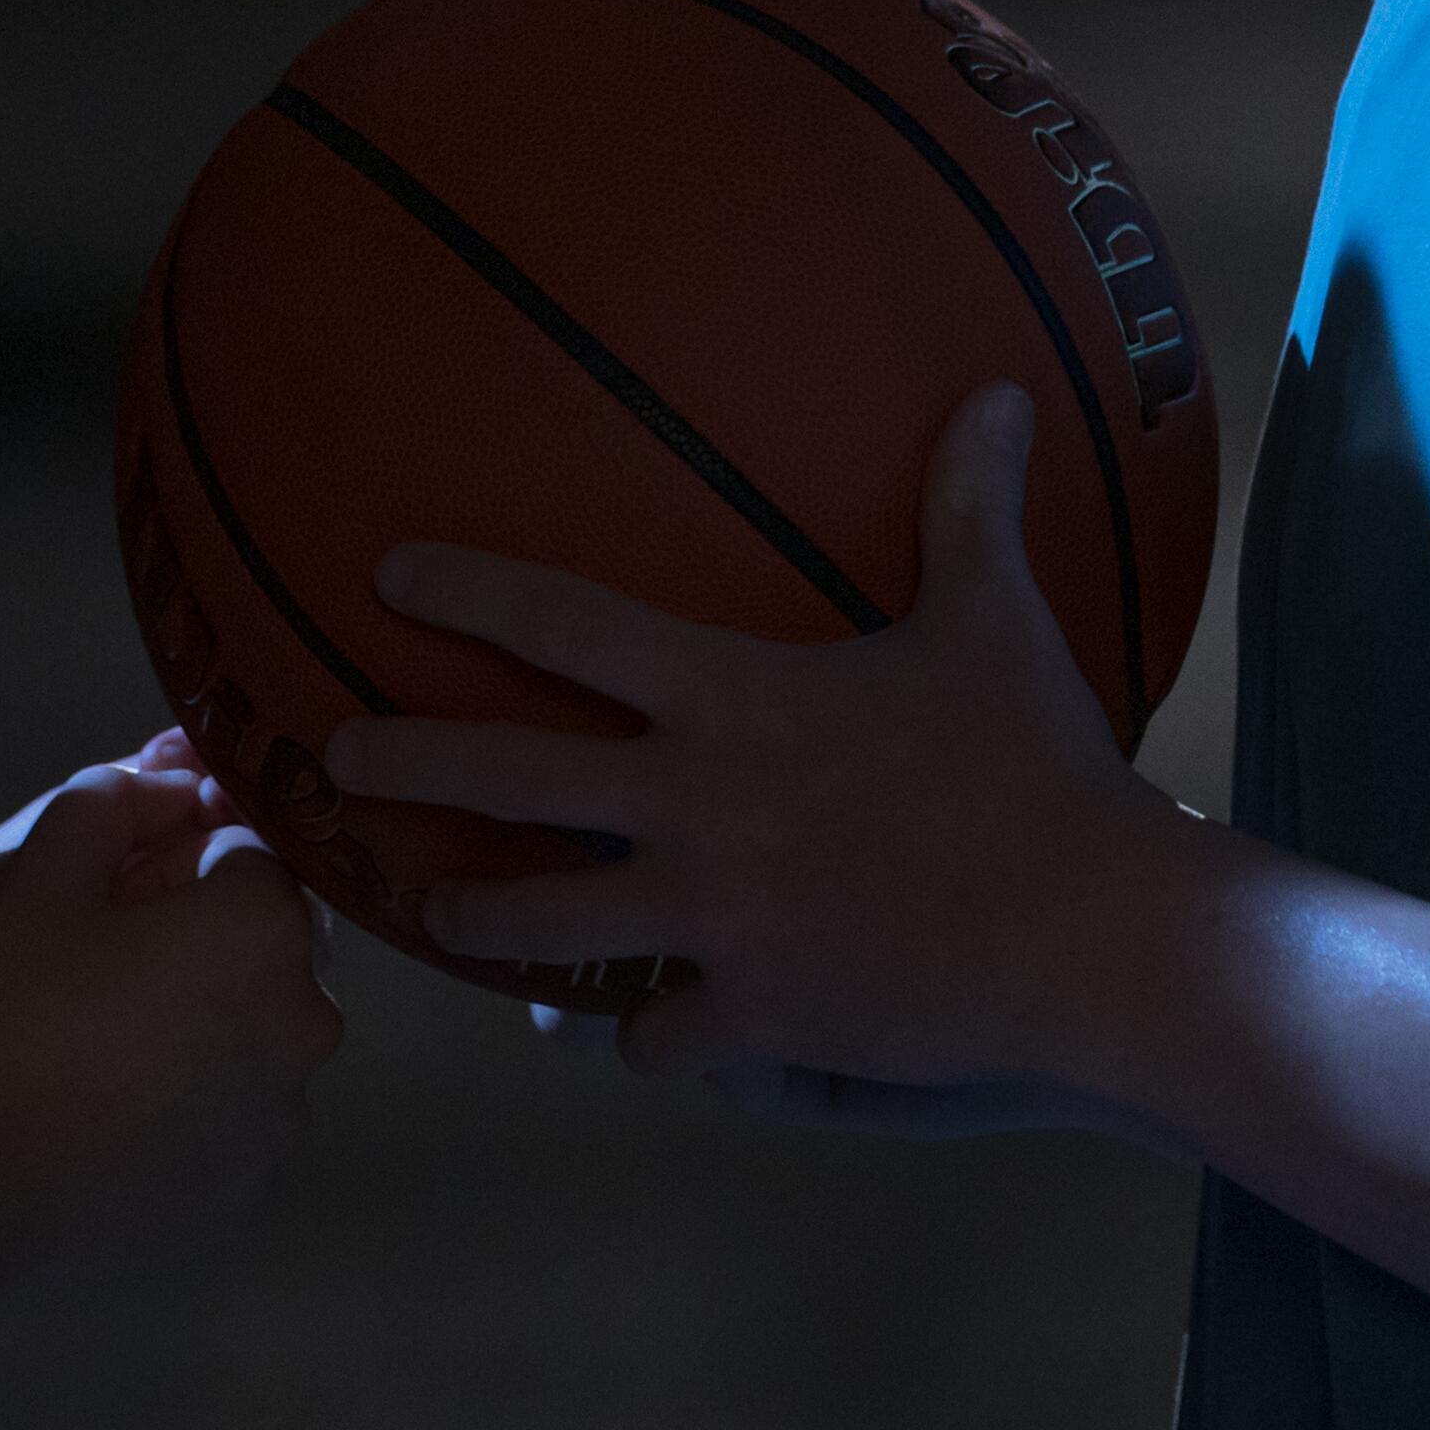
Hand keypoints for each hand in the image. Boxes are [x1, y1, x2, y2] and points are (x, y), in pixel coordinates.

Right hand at [0, 761, 341, 1287]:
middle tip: (113, 963)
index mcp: (265, 930)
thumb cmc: (6, 1010)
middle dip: (210, 942)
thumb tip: (160, 786)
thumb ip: (109, 800)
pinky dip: (192, 1111)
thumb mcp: (40, 868)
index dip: (189, 857)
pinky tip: (113, 1115)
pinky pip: (231, 1126)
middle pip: (269, 953)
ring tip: (107, 1046)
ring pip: (255, 1043)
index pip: (251, 857)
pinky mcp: (246, 1196)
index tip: (129, 884)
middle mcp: (304, 1025)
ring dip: (207, 1028)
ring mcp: (280, 1123)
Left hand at [325, 381, 1170, 1093]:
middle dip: (406, 761)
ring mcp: (711, 919)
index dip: (467, 591)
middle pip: (503, 776)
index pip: (565, 624)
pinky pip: (657, 1036)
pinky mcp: (751, 1015)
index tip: (387, 576)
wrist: (1094, 934)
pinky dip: (643, 1036)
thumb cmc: (1040, 767)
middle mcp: (693, 807)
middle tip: (335, 760)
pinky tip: (633, 1036)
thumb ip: (970, 507)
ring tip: (435, 911)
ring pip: (541, 924)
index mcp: (733, 698)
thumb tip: (1002, 393)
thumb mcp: (996, 621)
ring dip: (477, 913)